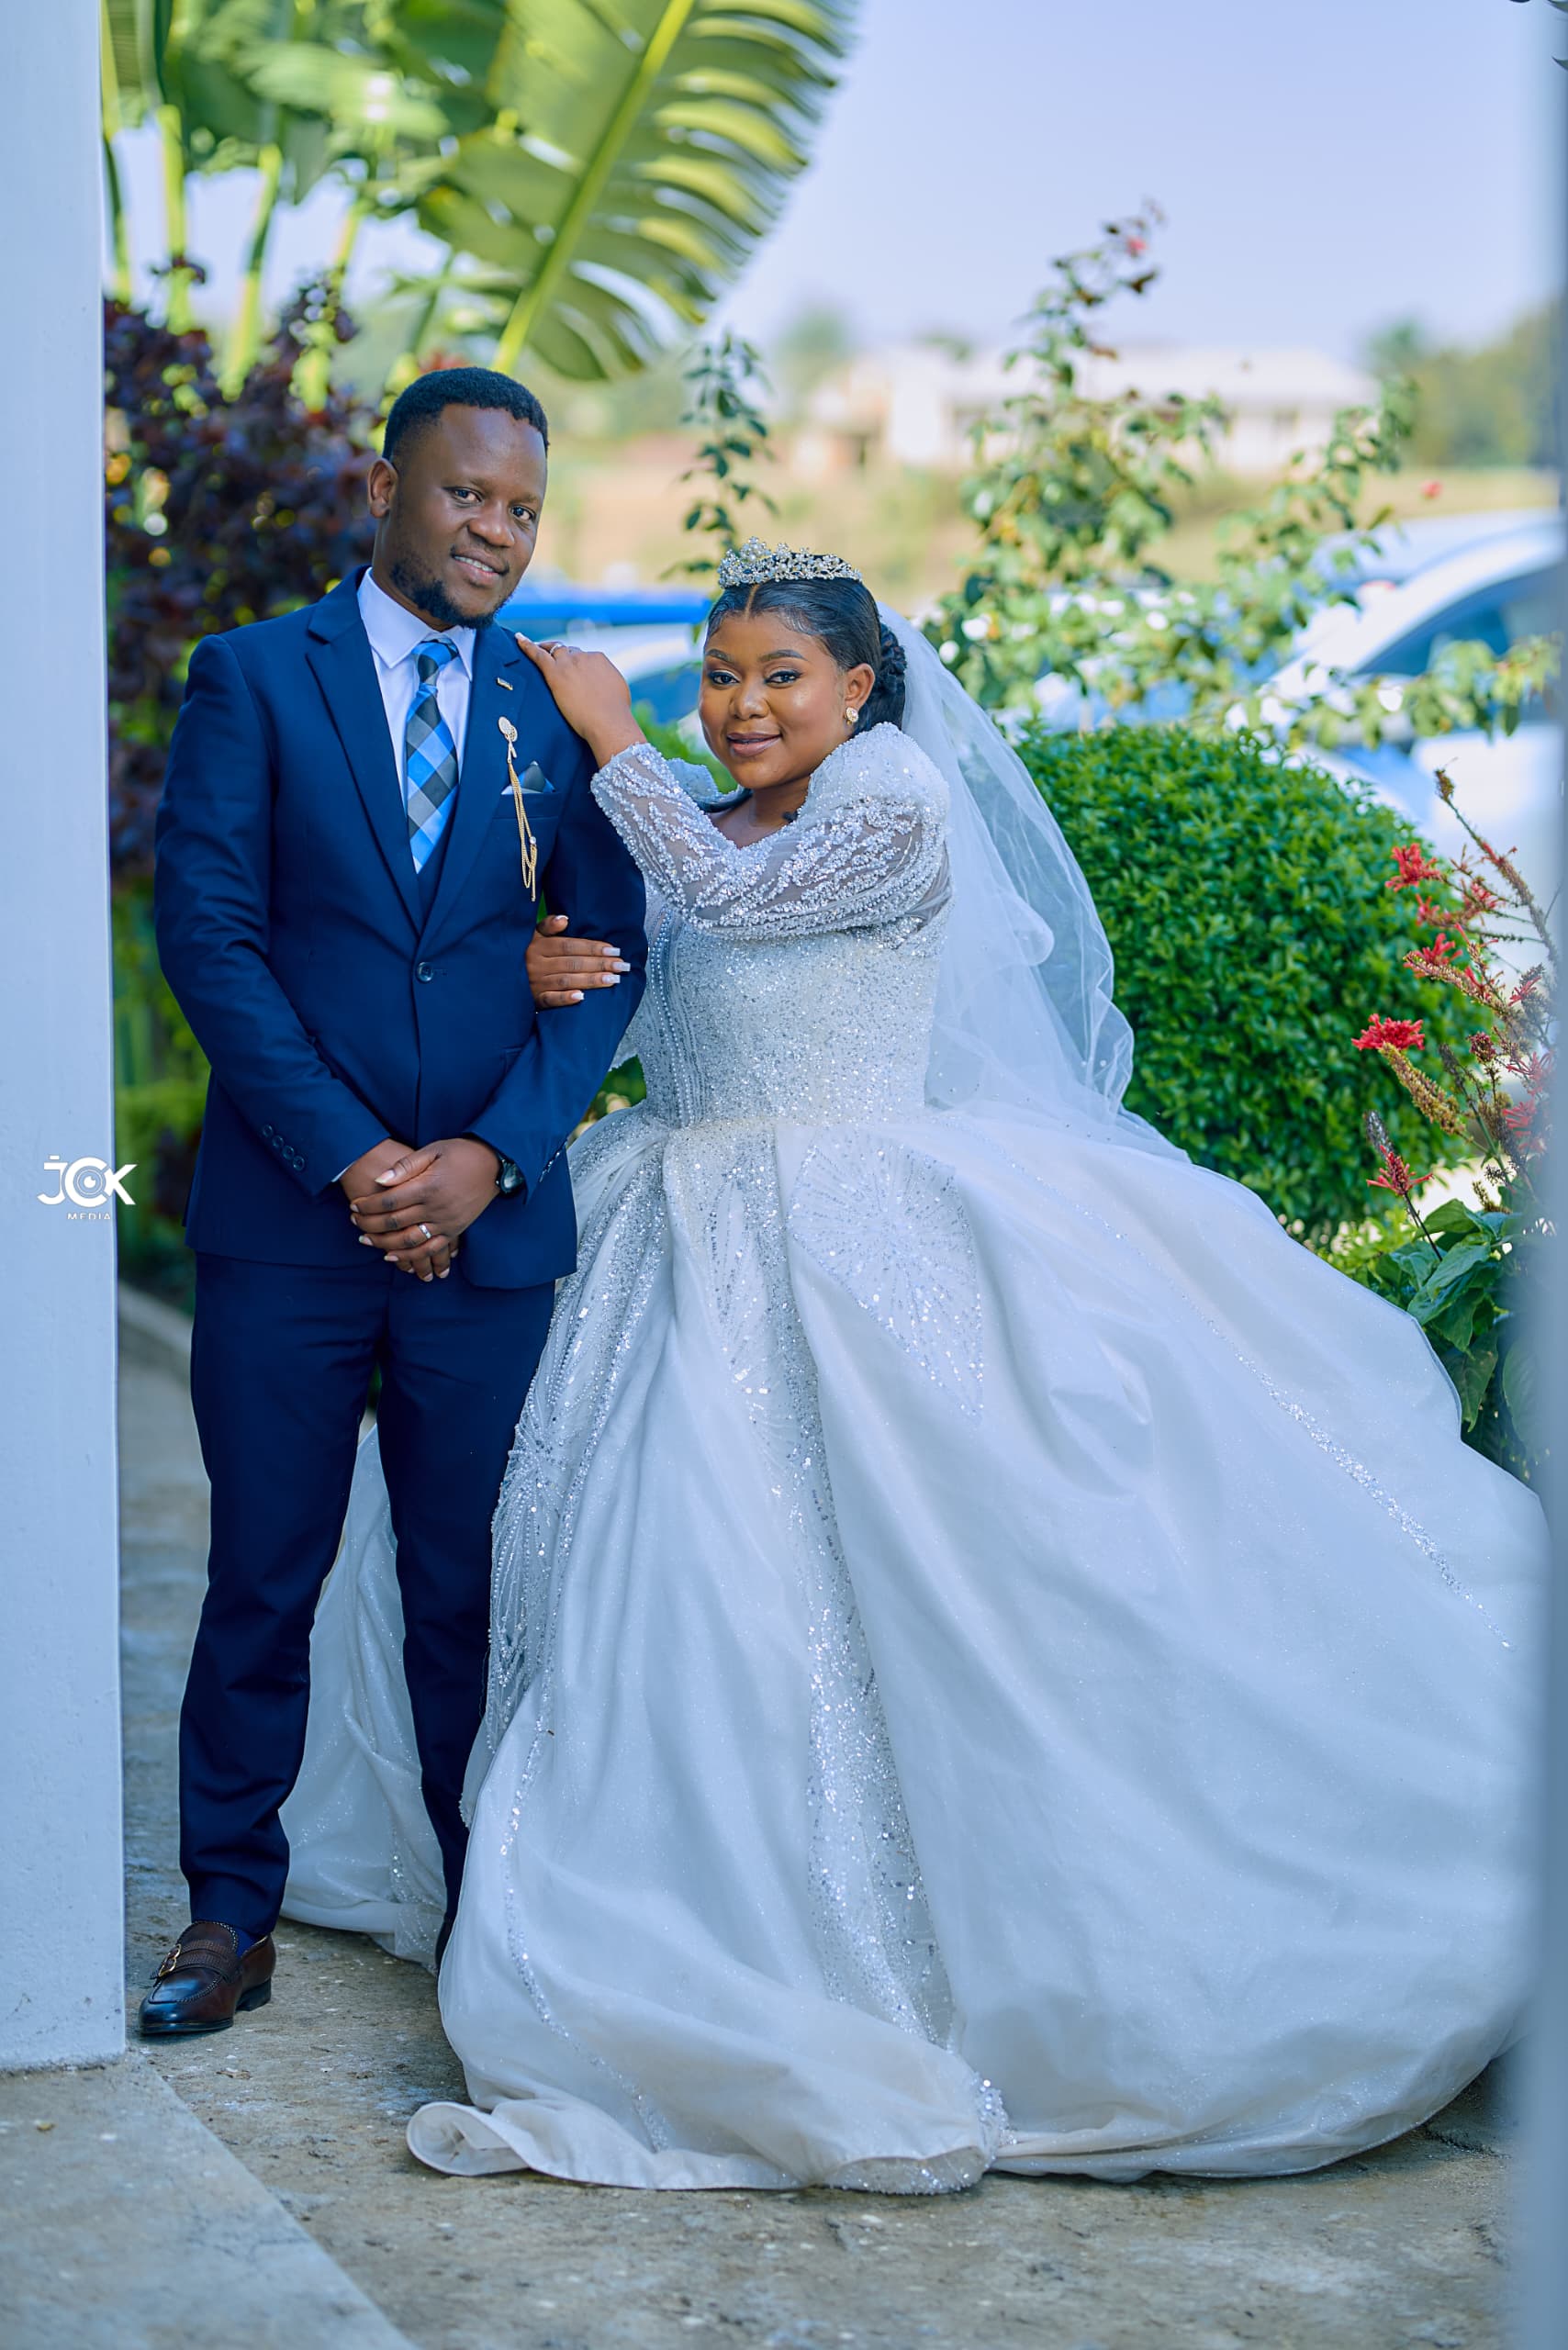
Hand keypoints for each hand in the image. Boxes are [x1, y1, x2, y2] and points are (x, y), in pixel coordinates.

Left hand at [349, 1137, 500, 1281]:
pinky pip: (429, 1249)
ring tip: (366, 1240)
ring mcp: (447, 1222)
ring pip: (408, 1241)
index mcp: (429, 1186)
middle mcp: (437, 1208)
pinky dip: (410, 1257)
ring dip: (384, 1243)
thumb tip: (380, 1179)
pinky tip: (392, 1257)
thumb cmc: (461, 1153)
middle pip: (395, 1222)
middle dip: (370, 1224)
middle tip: (354, 1222)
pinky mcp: (455, 1230)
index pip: (390, 1201)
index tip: (355, 1205)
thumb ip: (406, 1165)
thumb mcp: (434, 1150)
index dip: (369, 1205)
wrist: (495, 1165)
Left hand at [514, 634, 644, 766]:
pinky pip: (538, 655)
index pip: (583, 657)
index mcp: (599, 659)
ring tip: (533, 647)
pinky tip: (518, 639)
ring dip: (544, 648)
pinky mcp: (555, 673)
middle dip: (561, 655)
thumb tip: (606, 687)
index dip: (576, 663)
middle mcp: (584, 657)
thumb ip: (608, 683)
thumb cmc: (616, 714)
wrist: (609, 722)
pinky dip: (526, 646)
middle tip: (551, 659)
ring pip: (553, 650)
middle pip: (568, 651)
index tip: (571, 668)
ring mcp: (569, 663)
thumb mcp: (617, 691)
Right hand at [527, 912, 630, 1007]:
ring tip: (613, 980)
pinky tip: (582, 997)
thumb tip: (565, 919)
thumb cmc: (523, 953)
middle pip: (573, 963)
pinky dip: (565, 998)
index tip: (614, 950)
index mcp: (537, 945)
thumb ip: (547, 926)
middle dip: (599, 964)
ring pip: (567, 980)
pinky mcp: (533, 1000)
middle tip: (621, 966)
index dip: (592, 947)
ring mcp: (535, 983)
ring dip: (591, 980)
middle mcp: (536, 964)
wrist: (501, 976)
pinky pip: (550, 1000)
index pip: (570, 946)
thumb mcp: (531, 935)